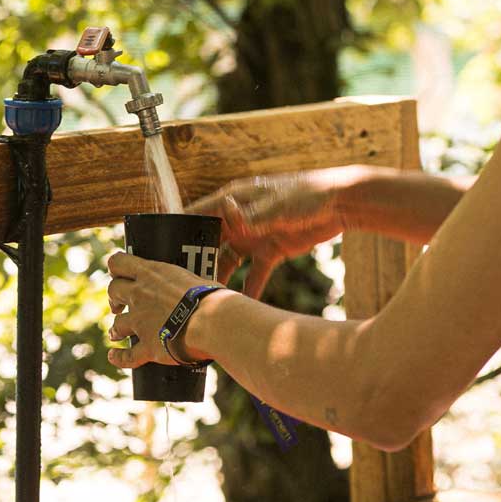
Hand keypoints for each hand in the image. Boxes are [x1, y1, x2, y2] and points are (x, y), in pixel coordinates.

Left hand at [105, 251, 233, 368]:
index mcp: (152, 274)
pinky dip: (119, 358)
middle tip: (119, 304)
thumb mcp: (198, 279)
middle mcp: (140, 295)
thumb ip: (188, 285)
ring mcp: (140, 322)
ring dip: (116, 329)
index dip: (116, 267)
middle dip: (115, 298)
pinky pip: (127, 356)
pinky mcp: (147, 346)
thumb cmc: (211, 297)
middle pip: (113, 290)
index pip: (119, 262)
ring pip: (117, 324)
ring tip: (116, 333)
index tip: (119, 274)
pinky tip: (114, 357)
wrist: (211, 322)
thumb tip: (200, 289)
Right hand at [186, 167, 356, 299]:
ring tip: (207, 299)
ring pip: (229, 261)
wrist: (339, 202)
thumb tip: (233, 221)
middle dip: (195, 260)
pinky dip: (249, 289)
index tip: (161, 245)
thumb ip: (254, 215)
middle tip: (179, 283)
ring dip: (220, 279)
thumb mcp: (277, 204)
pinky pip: (255, 274)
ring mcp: (255, 234)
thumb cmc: (306, 193)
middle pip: (210, 241)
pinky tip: (240, 308)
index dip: (180, 227)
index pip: (199, 213)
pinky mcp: (271, 250)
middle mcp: (240, 218)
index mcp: (235, 199)